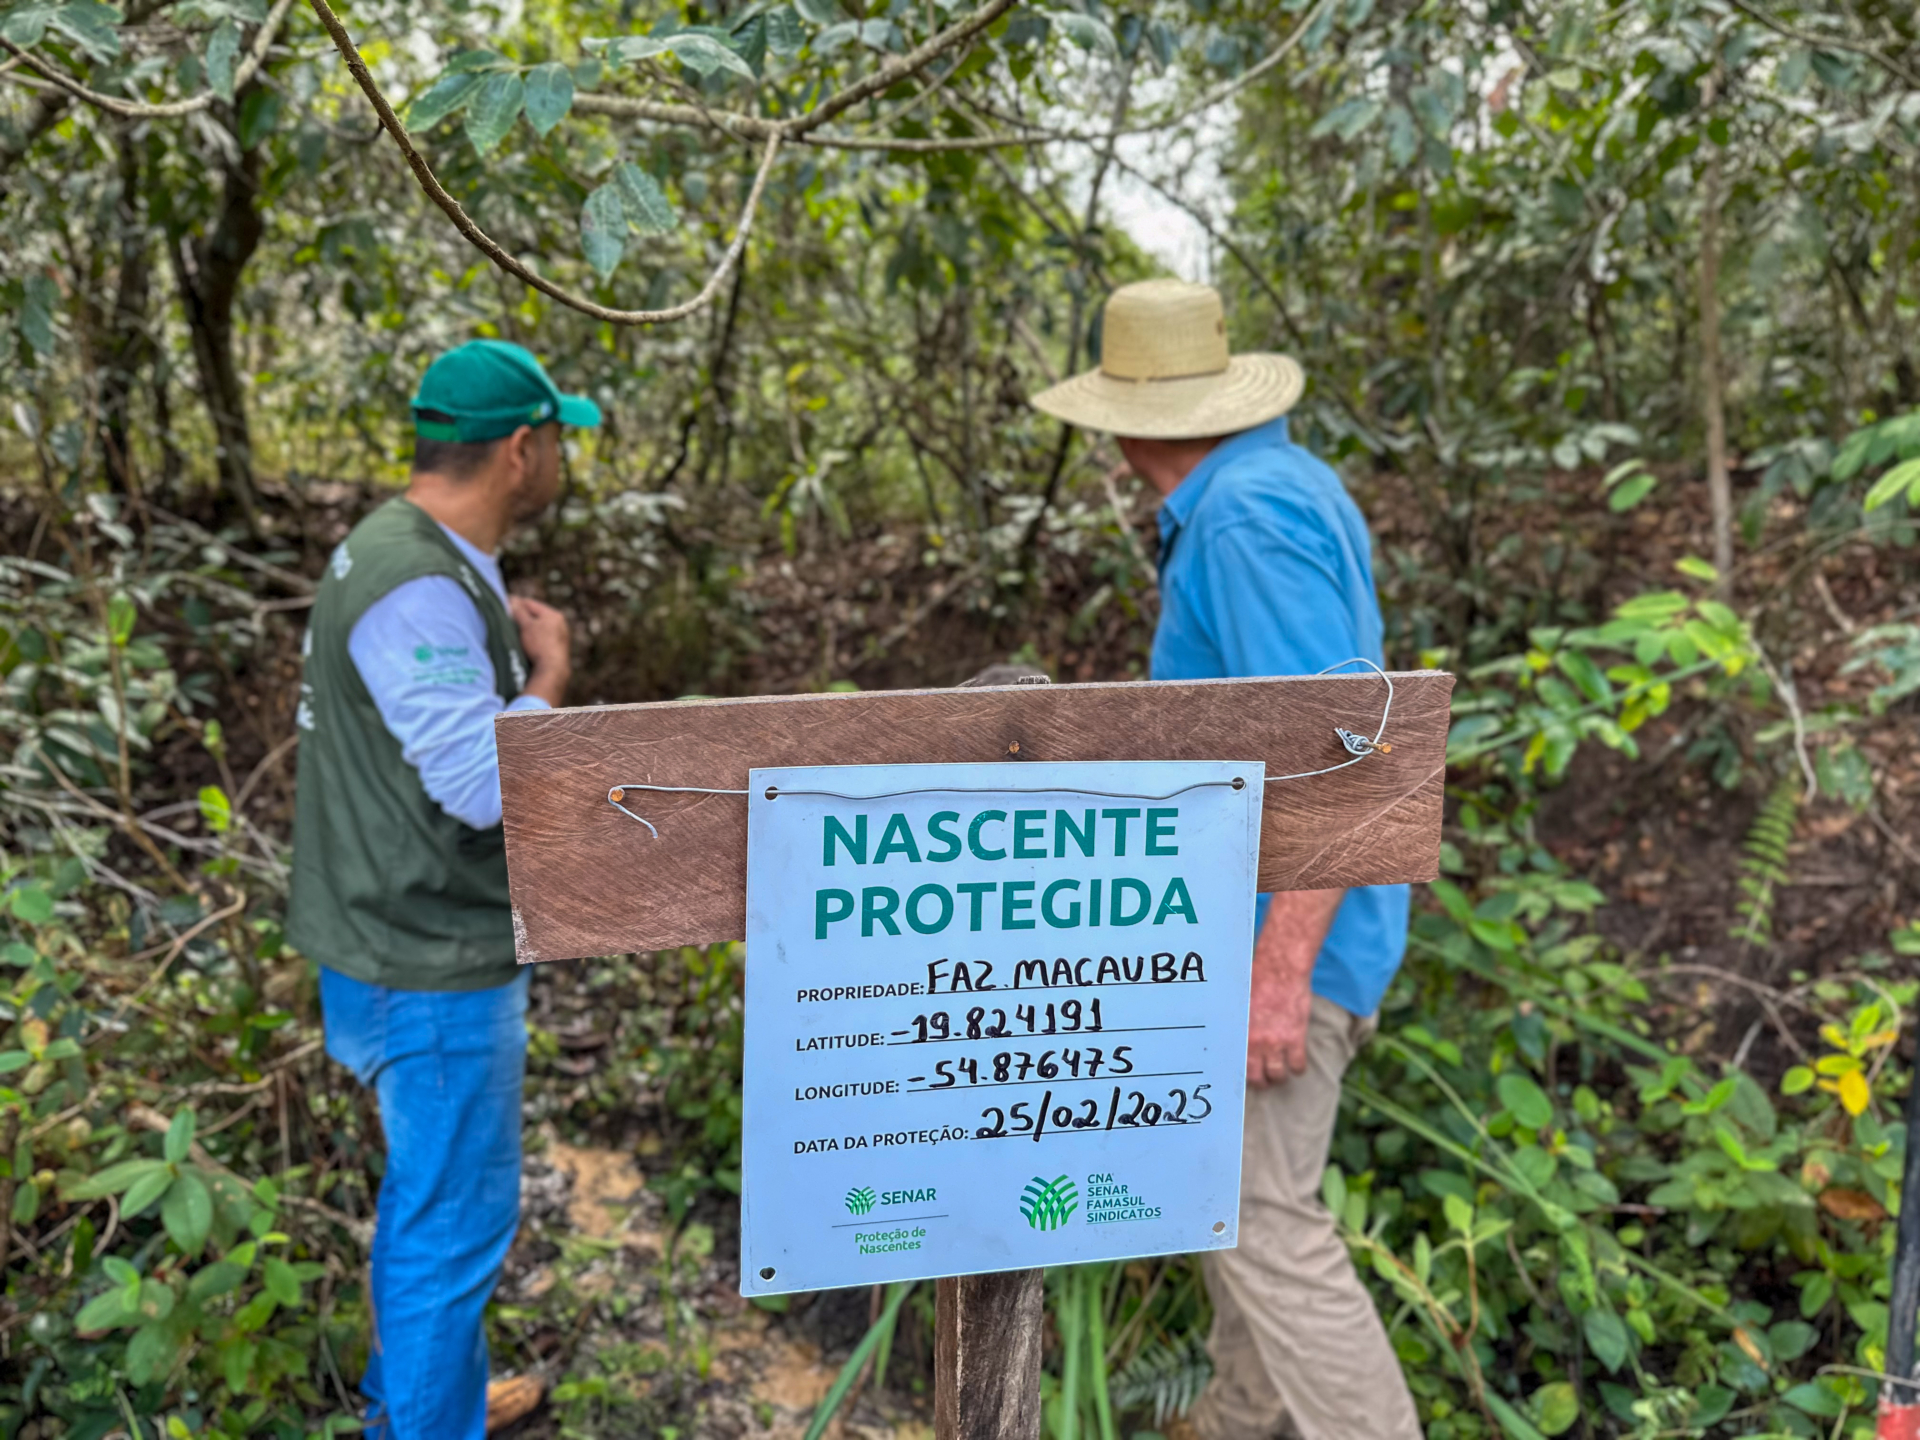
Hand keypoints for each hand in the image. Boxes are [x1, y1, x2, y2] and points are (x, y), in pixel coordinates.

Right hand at [509, 595, 570, 703]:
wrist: (552, 669)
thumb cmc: (539, 645)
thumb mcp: (526, 626)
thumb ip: (519, 612)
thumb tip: (512, 601)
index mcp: (554, 614)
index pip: (530, 604)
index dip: (515, 604)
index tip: (503, 605)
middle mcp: (560, 624)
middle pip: (535, 616)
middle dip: (521, 617)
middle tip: (506, 618)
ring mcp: (560, 637)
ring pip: (539, 628)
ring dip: (527, 628)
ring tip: (513, 630)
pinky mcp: (557, 649)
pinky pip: (542, 638)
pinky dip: (533, 638)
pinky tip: (524, 642)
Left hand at [1246, 963, 1311, 1086]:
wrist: (1280, 971)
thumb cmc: (1256, 981)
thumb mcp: (1238, 1003)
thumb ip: (1236, 1023)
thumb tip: (1229, 1032)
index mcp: (1238, 1034)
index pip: (1237, 1066)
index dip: (1243, 1073)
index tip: (1246, 1074)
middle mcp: (1254, 1043)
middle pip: (1257, 1077)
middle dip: (1262, 1081)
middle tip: (1265, 1079)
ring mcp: (1275, 1043)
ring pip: (1277, 1075)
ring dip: (1279, 1077)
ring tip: (1280, 1073)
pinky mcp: (1295, 1039)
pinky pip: (1297, 1065)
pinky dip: (1298, 1068)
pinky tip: (1296, 1064)